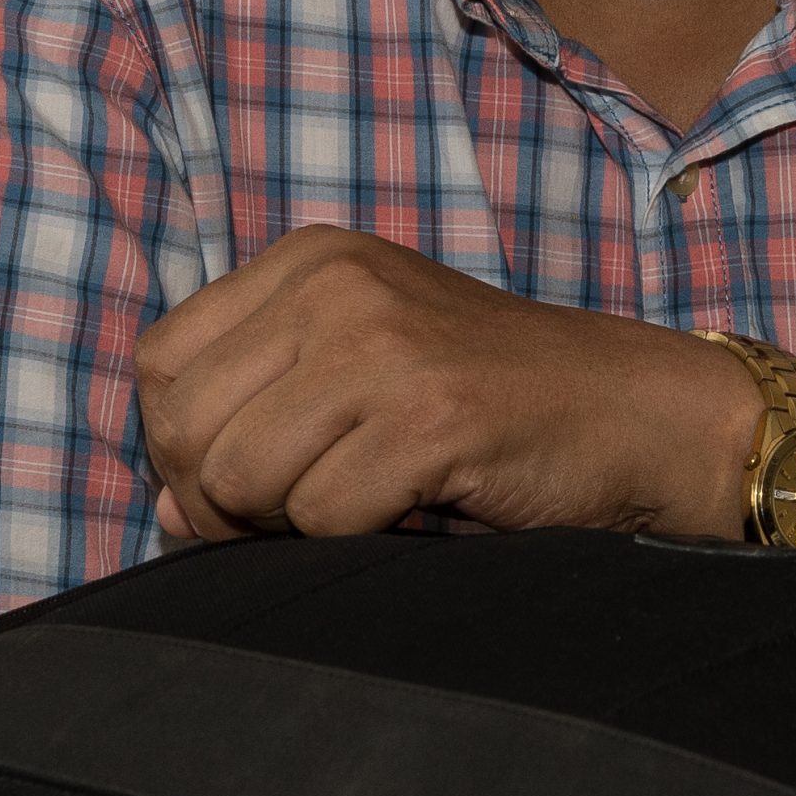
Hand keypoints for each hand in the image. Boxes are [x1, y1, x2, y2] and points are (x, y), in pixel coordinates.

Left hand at [133, 227, 759, 543]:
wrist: (635, 413)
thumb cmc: (492, 402)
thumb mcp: (362, 362)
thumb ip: (258, 410)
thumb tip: (165, 510)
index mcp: (311, 258)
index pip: (160, 364)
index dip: (183, 445)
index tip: (246, 479)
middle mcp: (337, 285)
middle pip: (184, 427)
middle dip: (219, 501)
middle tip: (296, 513)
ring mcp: (384, 345)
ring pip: (240, 479)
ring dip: (290, 523)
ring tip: (365, 499)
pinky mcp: (430, 417)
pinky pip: (321, 518)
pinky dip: (357, 537)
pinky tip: (415, 505)